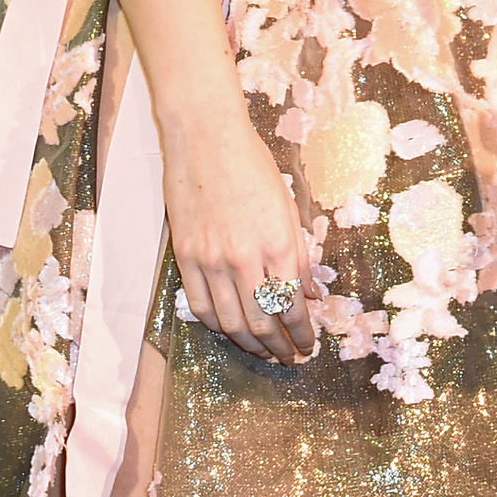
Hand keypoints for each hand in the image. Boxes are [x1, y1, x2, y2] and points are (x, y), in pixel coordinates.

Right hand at [163, 111, 316, 367]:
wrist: (205, 138)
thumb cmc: (253, 166)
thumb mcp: (288, 208)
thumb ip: (299, 255)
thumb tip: (311, 294)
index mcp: (278, 245)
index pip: (293, 307)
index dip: (304, 333)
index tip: (309, 345)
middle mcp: (245, 259)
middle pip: (264, 323)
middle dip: (280, 348)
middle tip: (289, 358)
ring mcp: (211, 261)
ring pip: (232, 323)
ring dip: (251, 344)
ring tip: (264, 352)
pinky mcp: (185, 257)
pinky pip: (201, 306)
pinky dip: (217, 326)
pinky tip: (230, 330)